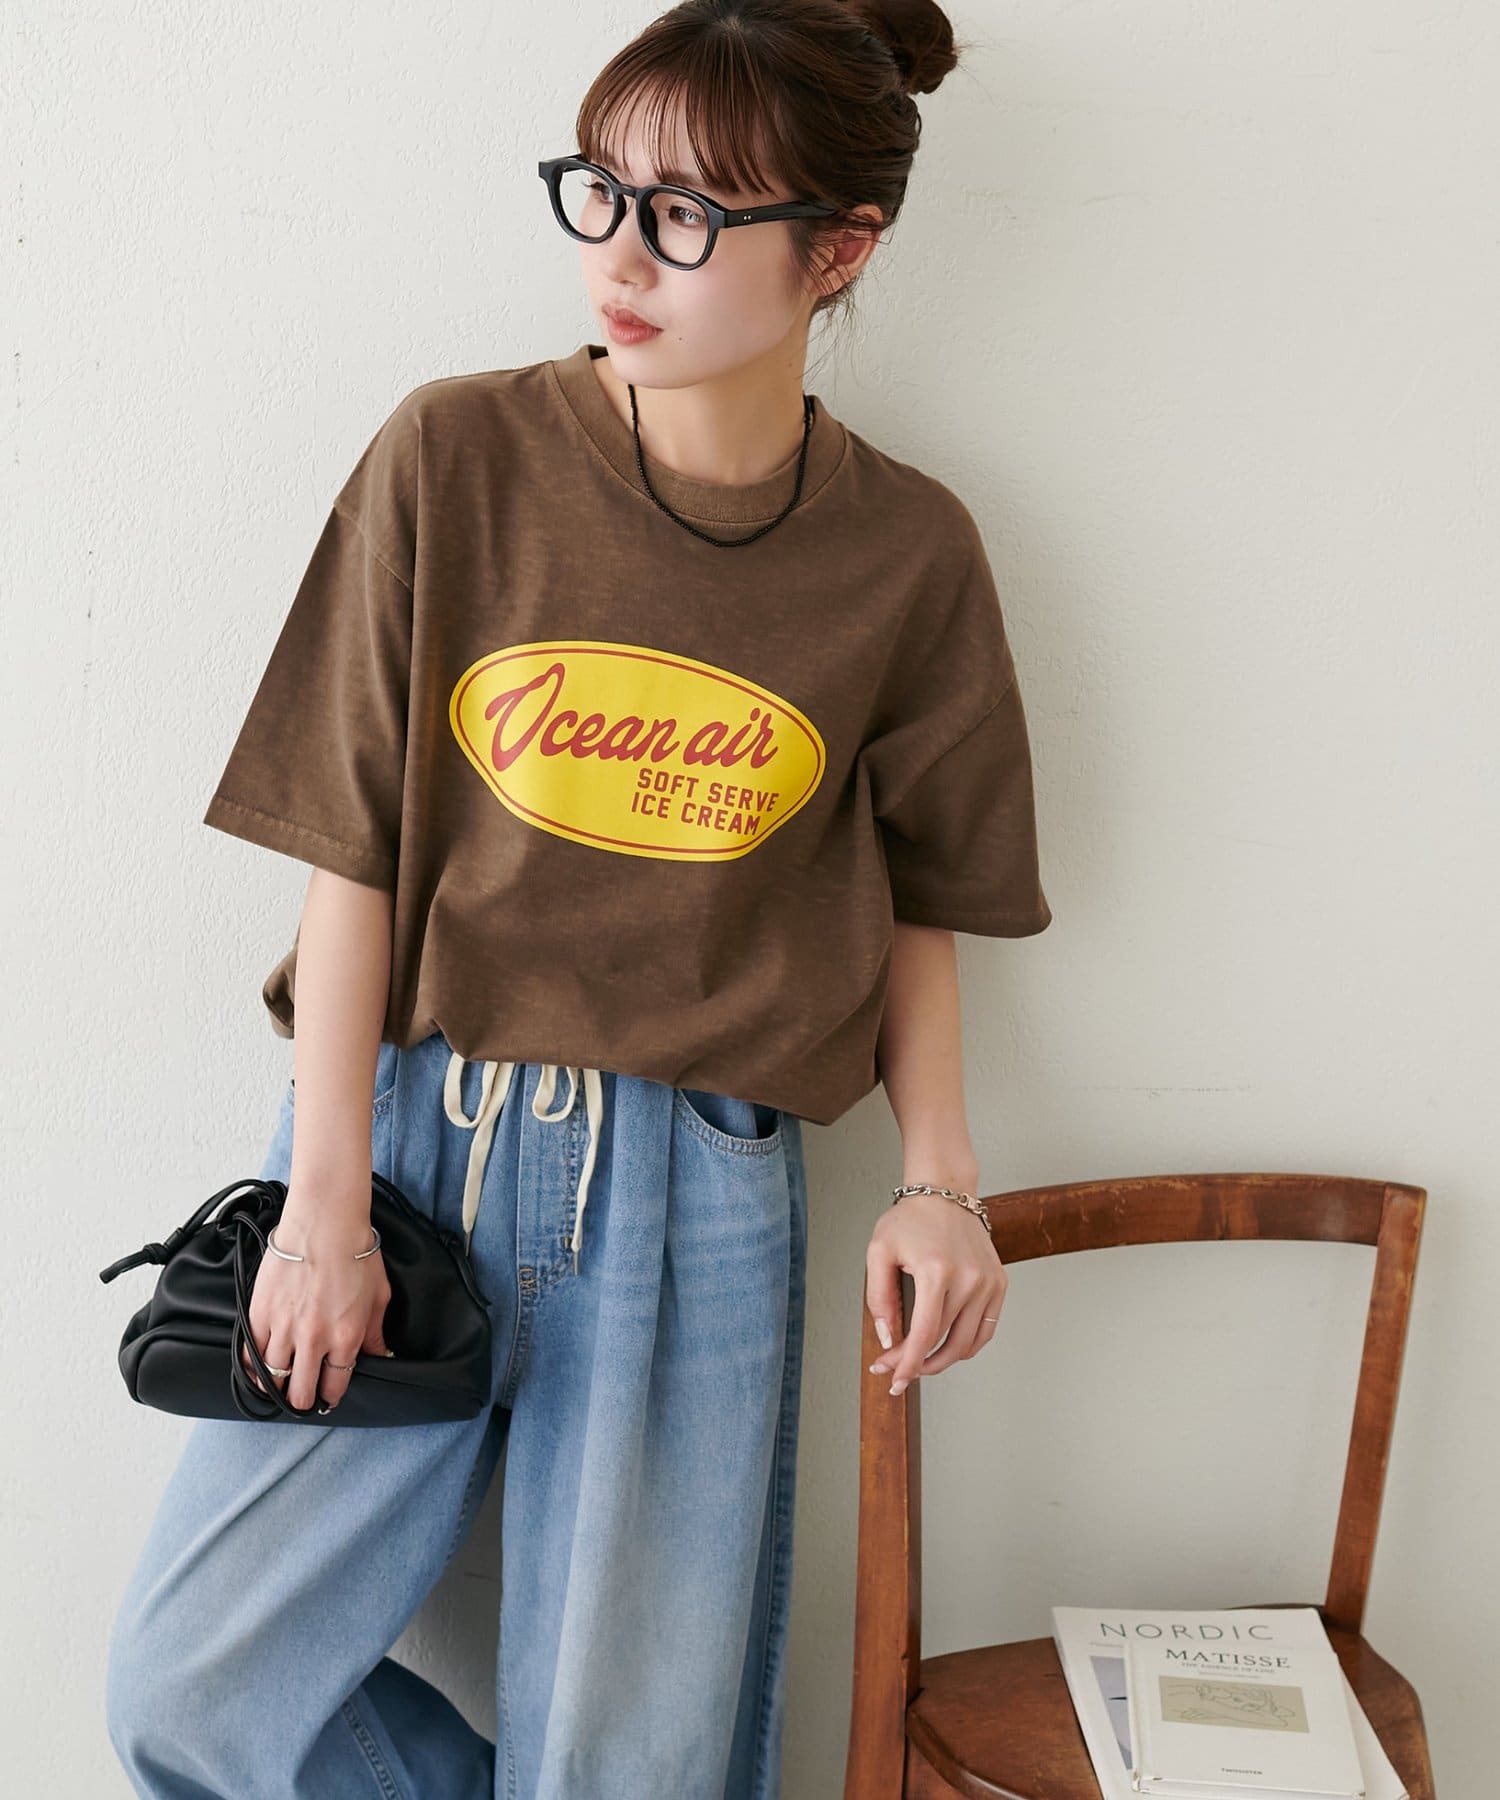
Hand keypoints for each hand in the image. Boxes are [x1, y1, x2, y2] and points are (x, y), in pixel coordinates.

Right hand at [238, 1189, 396, 1412]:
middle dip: (301, 1401)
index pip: (334, 1385)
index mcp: (346, 1338)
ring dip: (276, 1387)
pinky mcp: (260, 1313)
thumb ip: (376, 1332)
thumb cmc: (355, 1253)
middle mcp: (313, 1339)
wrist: (325, 1222)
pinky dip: (252, 1368)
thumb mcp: (379, 1296)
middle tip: (300, 1400)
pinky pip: (250, 1354)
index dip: (330, 1396)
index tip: (326, 1398)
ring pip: (273, 1377)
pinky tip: (258, 1371)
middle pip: (300, 1390)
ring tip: (279, 1389)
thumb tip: (381, 1354)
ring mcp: (283, 1328)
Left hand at [865, 1189, 1006, 1394]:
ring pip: (968, 1343)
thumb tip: (889, 1340)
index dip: (907, 1363)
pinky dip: (967, 1345)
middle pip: (945, 1342)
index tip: (893, 1380)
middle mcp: (968, 1278)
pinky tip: (946, 1347)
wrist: (945, 1191)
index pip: (925, 1333)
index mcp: (936, 1270)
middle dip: (917, 1364)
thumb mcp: (879, 1251)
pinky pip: (986, 1329)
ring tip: (920, 1362)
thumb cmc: (910, 1219)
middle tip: (898, 1372)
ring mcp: (988, 1282)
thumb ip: (879, 1298)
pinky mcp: (999, 1282)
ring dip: (942, 1360)